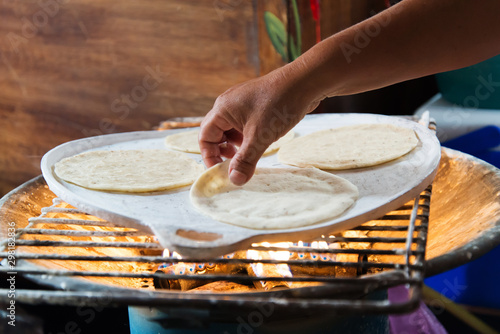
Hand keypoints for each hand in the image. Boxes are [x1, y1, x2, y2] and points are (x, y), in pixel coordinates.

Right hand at [199, 63, 320, 184]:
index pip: (205, 137)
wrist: (304, 83)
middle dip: (222, 152)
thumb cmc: (279, 104)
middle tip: (233, 167)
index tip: (221, 172)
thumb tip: (235, 181)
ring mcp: (242, 104)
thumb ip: (245, 160)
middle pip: (216, 133)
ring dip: (235, 146)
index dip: (209, 156)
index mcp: (222, 109)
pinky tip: (257, 145)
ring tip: (246, 157)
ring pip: (231, 130)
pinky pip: (244, 125)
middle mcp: (228, 105)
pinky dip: (246, 138)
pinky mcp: (256, 106)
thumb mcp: (260, 137)